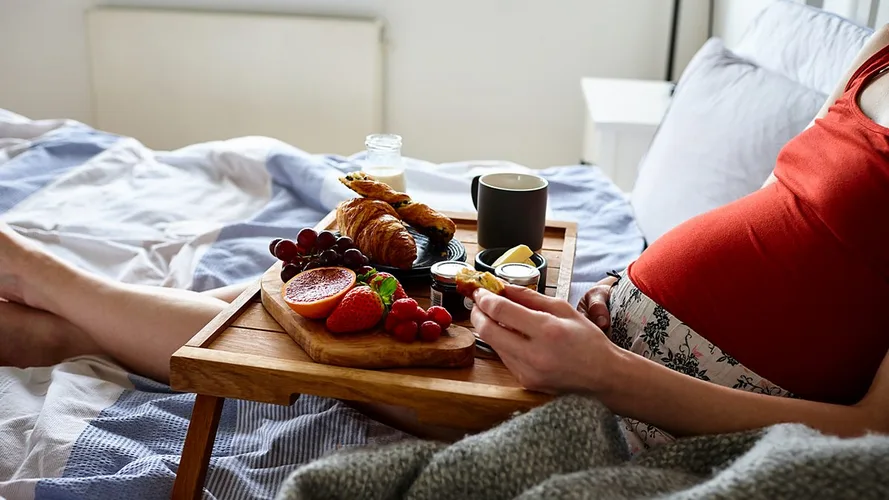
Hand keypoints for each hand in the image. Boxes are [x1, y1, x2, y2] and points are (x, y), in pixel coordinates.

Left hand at [471, 285, 618, 393]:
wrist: (604, 377)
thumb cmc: (588, 341)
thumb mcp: (564, 309)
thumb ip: (530, 297)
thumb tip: (503, 287)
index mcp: (547, 331)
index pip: (501, 311)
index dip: (485, 298)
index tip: (480, 289)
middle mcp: (534, 354)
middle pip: (487, 330)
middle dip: (478, 313)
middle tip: (478, 301)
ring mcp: (528, 372)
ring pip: (493, 344)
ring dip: (488, 327)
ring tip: (494, 314)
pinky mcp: (525, 382)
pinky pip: (504, 357)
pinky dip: (501, 342)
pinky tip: (509, 334)